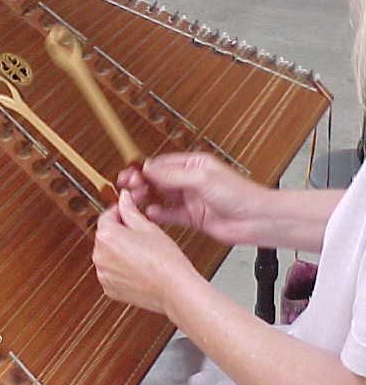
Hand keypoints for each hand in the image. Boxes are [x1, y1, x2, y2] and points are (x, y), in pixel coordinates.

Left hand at [92, 190, 198, 314]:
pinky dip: (120, 269)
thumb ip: (130, 210)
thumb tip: (123, 198)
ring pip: (108, 255)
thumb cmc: (165, 260)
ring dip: (119, 252)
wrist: (174, 290)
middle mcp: (100, 256)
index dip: (119, 212)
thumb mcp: (148, 227)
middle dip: (120, 233)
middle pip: (105, 236)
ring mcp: (103, 274)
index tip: (127, 212)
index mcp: (106, 236)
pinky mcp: (109, 288)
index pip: (106, 216)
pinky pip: (111, 273)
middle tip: (140, 235)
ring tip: (142, 254)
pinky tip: (138, 268)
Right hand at [116, 152, 268, 244]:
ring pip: (161, 196)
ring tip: (135, 199)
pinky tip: (150, 213)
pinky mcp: (192, 217)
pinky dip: (158, 213)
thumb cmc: (239, 194)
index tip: (130, 173)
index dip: (144, 168)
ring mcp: (191, 199)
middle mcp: (190, 180)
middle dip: (142, 182)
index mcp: (194, 164)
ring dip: (147, 197)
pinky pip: (169, 214)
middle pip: (158, 180)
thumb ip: (172, 174)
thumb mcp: (201, 178)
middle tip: (128, 186)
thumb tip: (149, 168)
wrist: (256, 220)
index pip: (162, 164)